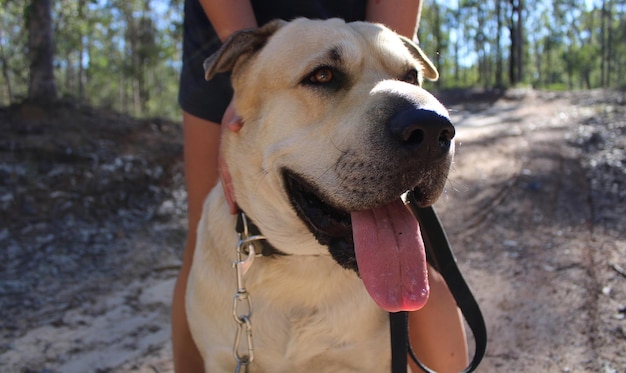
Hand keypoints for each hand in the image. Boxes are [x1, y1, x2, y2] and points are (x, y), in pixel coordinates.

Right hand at [219, 98, 243, 213]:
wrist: (250, 86)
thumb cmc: (246, 97)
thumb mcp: (240, 104)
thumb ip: (236, 115)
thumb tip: (233, 127)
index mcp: (227, 138)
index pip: (225, 168)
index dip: (229, 186)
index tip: (233, 205)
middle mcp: (230, 144)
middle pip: (228, 174)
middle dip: (231, 193)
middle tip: (235, 213)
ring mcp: (237, 145)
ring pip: (234, 169)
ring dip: (237, 187)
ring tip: (242, 205)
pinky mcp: (245, 143)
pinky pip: (243, 163)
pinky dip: (245, 176)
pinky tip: (254, 186)